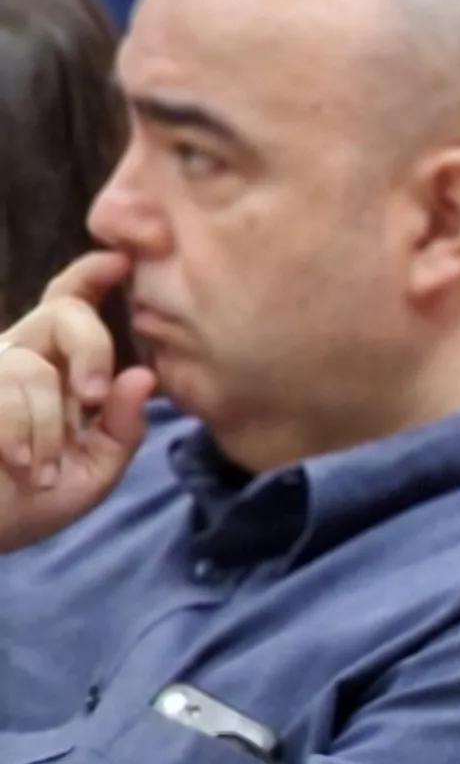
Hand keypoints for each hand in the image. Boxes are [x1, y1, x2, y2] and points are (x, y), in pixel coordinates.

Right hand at [0, 252, 152, 552]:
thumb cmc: (27, 503)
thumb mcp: (92, 471)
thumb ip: (121, 428)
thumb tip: (143, 374)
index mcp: (53, 370)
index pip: (70, 308)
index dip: (91, 276)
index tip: (121, 260)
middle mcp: (16, 358)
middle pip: (63, 314)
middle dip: (92, 346)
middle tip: (94, 395)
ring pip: (35, 367)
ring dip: (48, 426)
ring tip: (41, 468)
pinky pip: (7, 390)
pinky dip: (24, 433)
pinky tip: (21, 463)